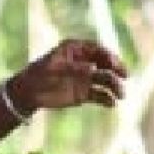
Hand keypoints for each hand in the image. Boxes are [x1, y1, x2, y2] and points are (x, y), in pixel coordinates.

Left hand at [9, 39, 127, 111]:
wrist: (28, 93)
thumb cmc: (37, 75)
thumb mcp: (53, 69)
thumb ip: (74, 68)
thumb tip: (93, 68)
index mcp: (76, 50)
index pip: (97, 50)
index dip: (108, 56)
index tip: (114, 65)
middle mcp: (84, 63)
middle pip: (106, 64)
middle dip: (117, 70)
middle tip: (125, 76)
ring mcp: (85, 78)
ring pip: (105, 80)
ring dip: (115, 86)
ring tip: (121, 95)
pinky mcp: (84, 93)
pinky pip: (100, 95)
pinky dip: (107, 99)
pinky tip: (112, 104)